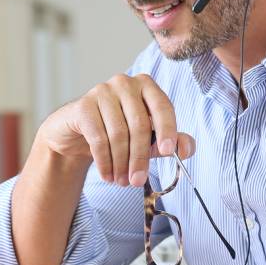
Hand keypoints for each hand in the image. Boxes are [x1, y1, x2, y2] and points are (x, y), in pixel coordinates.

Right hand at [36, 73, 194, 187]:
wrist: (79, 133)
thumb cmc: (119, 132)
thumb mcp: (148, 138)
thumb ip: (170, 142)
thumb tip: (186, 149)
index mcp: (146, 86)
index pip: (163, 107)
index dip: (167, 130)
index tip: (169, 152)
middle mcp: (124, 83)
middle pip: (139, 124)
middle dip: (140, 157)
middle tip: (138, 181)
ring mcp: (102, 91)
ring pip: (118, 133)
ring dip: (121, 163)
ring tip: (122, 181)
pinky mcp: (83, 105)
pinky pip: (98, 138)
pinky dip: (105, 161)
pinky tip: (107, 175)